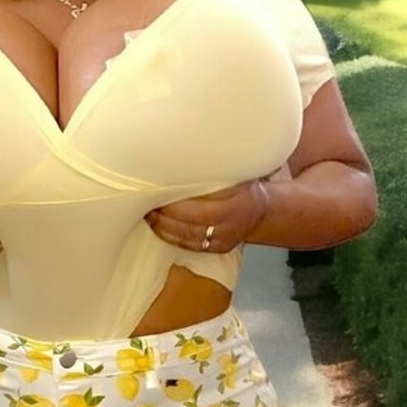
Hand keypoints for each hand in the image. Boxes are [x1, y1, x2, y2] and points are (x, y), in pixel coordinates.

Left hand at [144, 180, 269, 254]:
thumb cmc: (244, 187)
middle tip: (147, 203)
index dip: (178, 206)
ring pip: (188, 238)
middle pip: (191, 225)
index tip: (159, 193)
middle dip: (166, 216)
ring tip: (148, 214)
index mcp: (237, 204)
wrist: (260, 211)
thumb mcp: (236, 175)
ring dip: (164, 227)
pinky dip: (171, 237)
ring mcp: (223, 240)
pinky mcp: (217, 249)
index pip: (202, 209)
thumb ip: (215, 171)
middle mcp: (230, 226)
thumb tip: (182, 157)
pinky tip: (158, 226)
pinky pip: (190, 246)